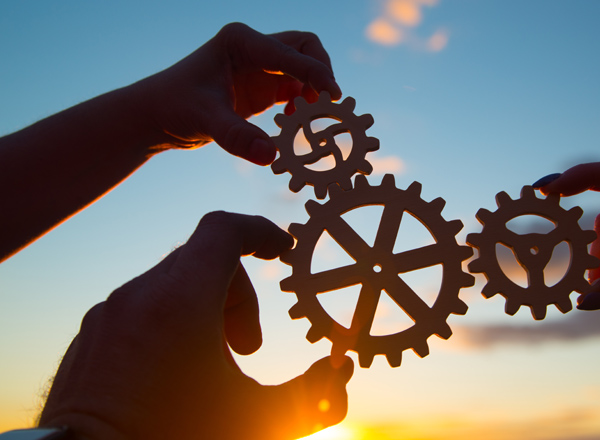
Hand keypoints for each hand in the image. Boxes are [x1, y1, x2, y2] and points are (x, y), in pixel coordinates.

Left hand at [38, 212, 352, 439]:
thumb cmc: (175, 439)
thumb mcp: (256, 420)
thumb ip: (311, 395)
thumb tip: (341, 374)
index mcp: (182, 300)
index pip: (224, 230)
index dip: (260, 231)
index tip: (282, 250)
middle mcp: (139, 296)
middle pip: (202, 259)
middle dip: (237, 294)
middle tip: (247, 347)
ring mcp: (108, 316)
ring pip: (169, 285)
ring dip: (203, 311)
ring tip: (210, 366)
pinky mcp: (89, 339)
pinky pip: (138, 309)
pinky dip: (168, 325)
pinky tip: (173, 376)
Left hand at [139, 22, 341, 164]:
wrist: (156, 116)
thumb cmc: (174, 106)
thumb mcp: (205, 120)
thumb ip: (237, 136)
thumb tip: (270, 155)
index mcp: (241, 41)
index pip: (291, 51)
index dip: (316, 72)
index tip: (333, 96)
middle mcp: (254, 48)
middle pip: (306, 48)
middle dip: (321, 73)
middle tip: (326, 104)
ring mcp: (261, 67)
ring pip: (304, 69)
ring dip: (314, 90)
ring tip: (310, 118)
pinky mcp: (263, 88)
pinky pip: (295, 90)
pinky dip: (303, 105)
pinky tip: (293, 122)